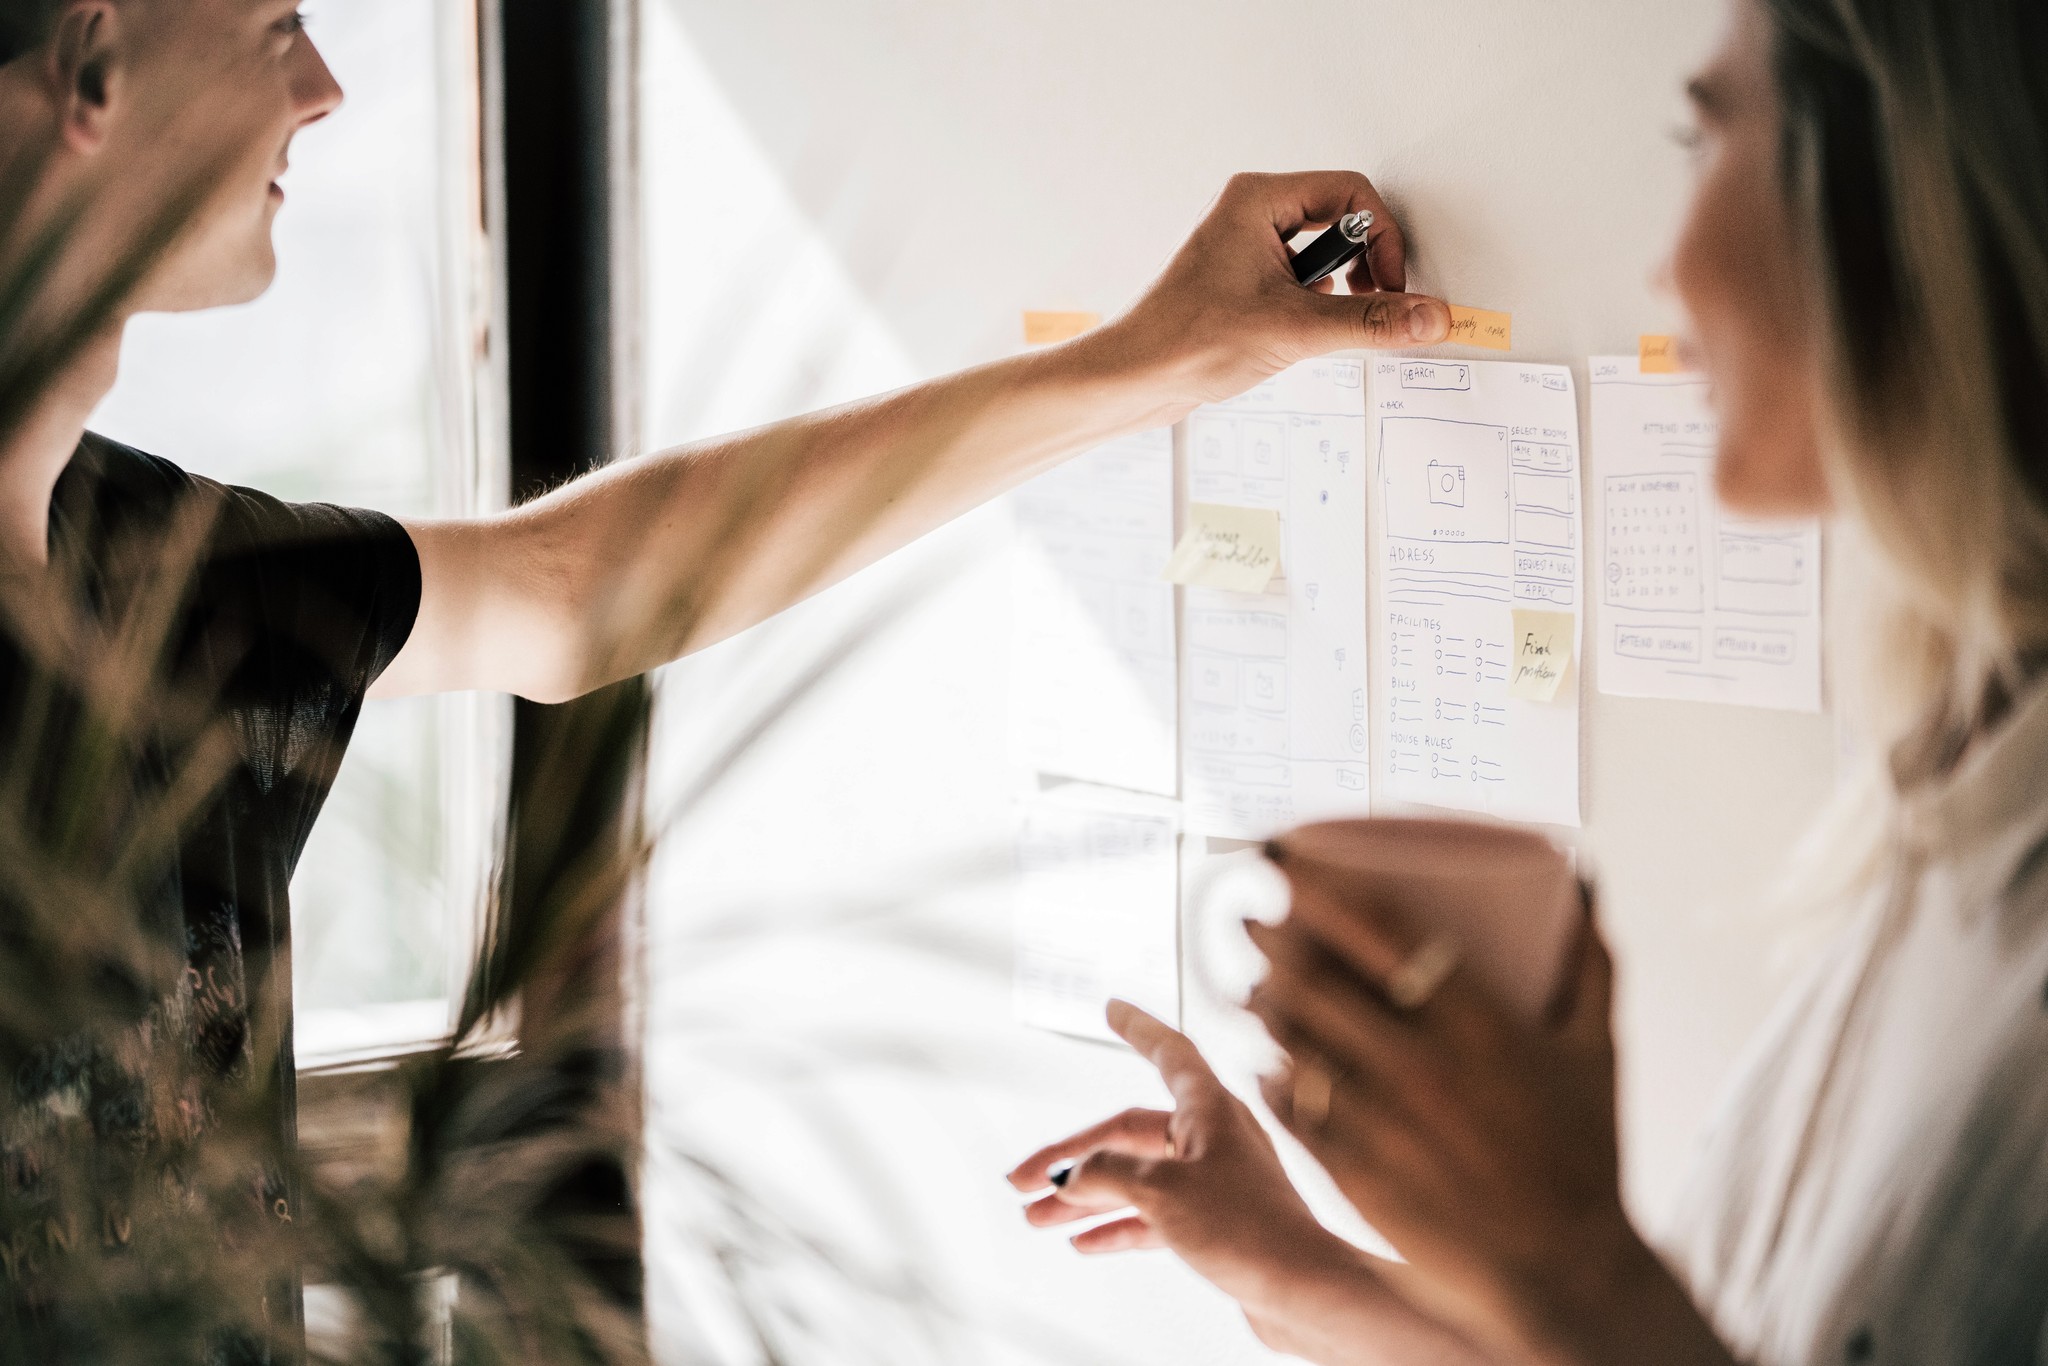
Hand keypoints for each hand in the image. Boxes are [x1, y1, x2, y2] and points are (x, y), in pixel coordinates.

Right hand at [1006, 1002, 1491, 1365]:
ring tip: (1038, 1219)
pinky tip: (1085, 1242)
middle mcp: (1213, 1138)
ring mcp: (1214, 1183)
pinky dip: (1117, 1227)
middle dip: (1072, 1158)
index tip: (1112, 1006)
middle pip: (1128, 1134)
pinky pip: (1154, 1216)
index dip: (1136, 1026)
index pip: (1168, 1051)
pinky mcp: (1216, 1225)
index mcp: (1210, 1110)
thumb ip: (1109, 1176)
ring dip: (1085, 1200)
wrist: (1305, 1295)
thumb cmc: (1250, 1232)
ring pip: (1135, 1179)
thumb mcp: (1163, 1194)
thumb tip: (1072, 1175)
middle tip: (1023, 1180)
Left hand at [1091, 171, 1451, 411]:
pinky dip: (1314, 307)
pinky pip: (1300, 279)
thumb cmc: (1185, 340)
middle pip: (1341, 220)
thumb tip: (1428, 315)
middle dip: (1363, 266)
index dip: (1383, 239)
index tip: (1390, 285)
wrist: (1135, 379)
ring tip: (1320, 323)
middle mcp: (1249, 214)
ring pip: (1322, 255)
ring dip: (1337, 291)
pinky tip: (1299, 335)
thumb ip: (1371, 322)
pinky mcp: (1243, 281)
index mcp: (1256, 199)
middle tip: (1370, 302)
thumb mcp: (1294, 329)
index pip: (1352, 193)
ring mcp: (1245, 247)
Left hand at [1246, 869, 1732, 1365]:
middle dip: (1270, 939)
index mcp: (1478, 1025)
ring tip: (1251, 986)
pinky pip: (1292, 1106)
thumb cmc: (1587, 1159)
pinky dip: (1273, 1075)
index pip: (1379, 933)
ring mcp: (1381, 1121)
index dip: (1321, 892)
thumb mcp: (1600, 1054)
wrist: (1569, 1276)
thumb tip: (1582, 885)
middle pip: (1316, 979)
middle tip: (1249, 917)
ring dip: (1261, 1003)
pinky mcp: (1354, 1172)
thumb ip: (1591, 964)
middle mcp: (1420, 1066)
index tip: (1288, 866)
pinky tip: (1267, 1060)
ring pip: (1292, 1040)